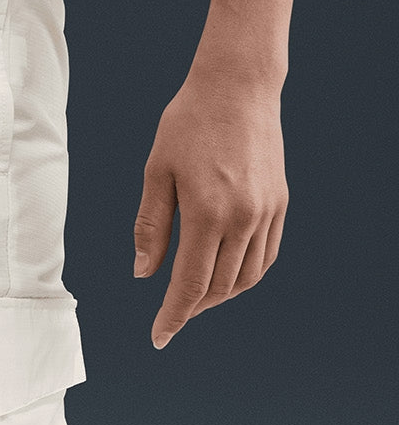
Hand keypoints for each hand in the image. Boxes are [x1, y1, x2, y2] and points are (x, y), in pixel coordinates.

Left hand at [133, 73, 288, 348]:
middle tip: (170, 315)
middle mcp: (243, 219)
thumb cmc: (187, 124)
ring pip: (246, 277)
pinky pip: (266, 256)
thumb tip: (144, 273)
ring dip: (220, 296)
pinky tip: (225, 275)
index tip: (158, 338)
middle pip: (219, 287)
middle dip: (192, 308)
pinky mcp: (279, 203)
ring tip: (194, 298)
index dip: (173, 316)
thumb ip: (151, 226)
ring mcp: (266, 212)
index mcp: (207, 213)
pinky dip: (245, 275)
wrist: (238, 86)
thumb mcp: (156, 172)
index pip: (190, 284)